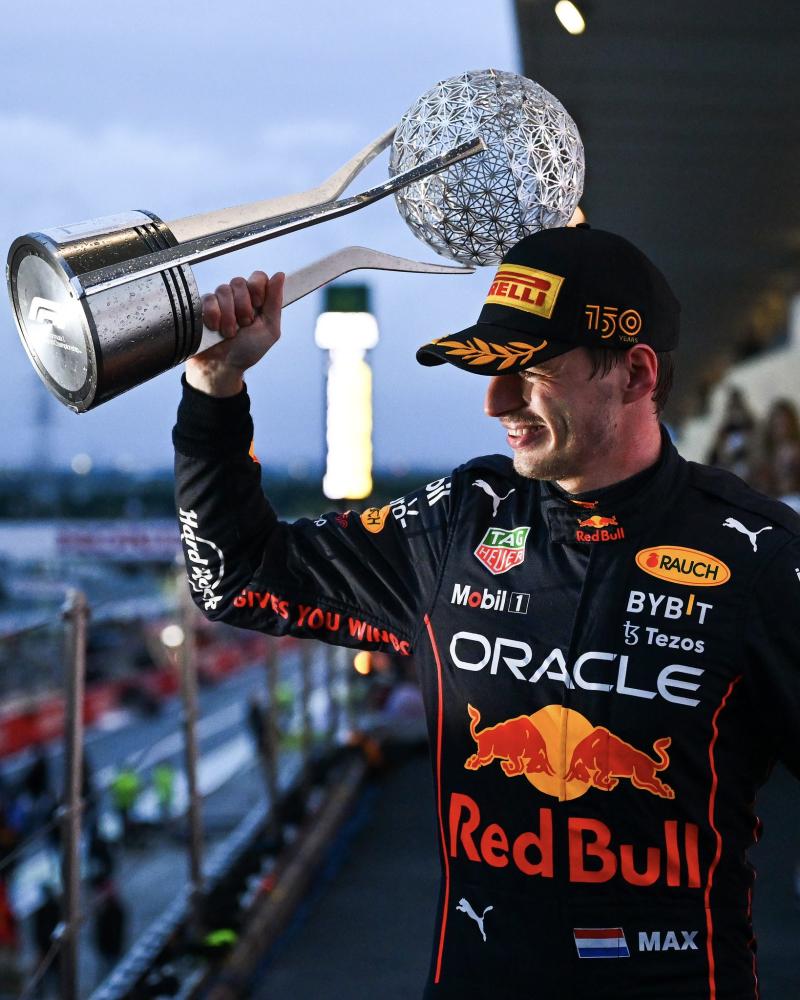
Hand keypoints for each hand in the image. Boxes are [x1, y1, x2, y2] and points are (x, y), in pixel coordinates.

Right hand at [185, 270, 284, 396]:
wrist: (223, 367)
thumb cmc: (247, 351)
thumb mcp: (269, 330)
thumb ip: (275, 303)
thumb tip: (280, 275)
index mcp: (256, 300)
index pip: (258, 276)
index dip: (257, 287)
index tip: (258, 305)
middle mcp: (238, 297)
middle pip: (239, 281)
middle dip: (243, 307)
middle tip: (243, 325)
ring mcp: (219, 301)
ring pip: (223, 290)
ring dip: (229, 316)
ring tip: (229, 333)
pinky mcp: (203, 306)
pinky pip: (208, 299)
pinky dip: (213, 316)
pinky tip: (214, 328)